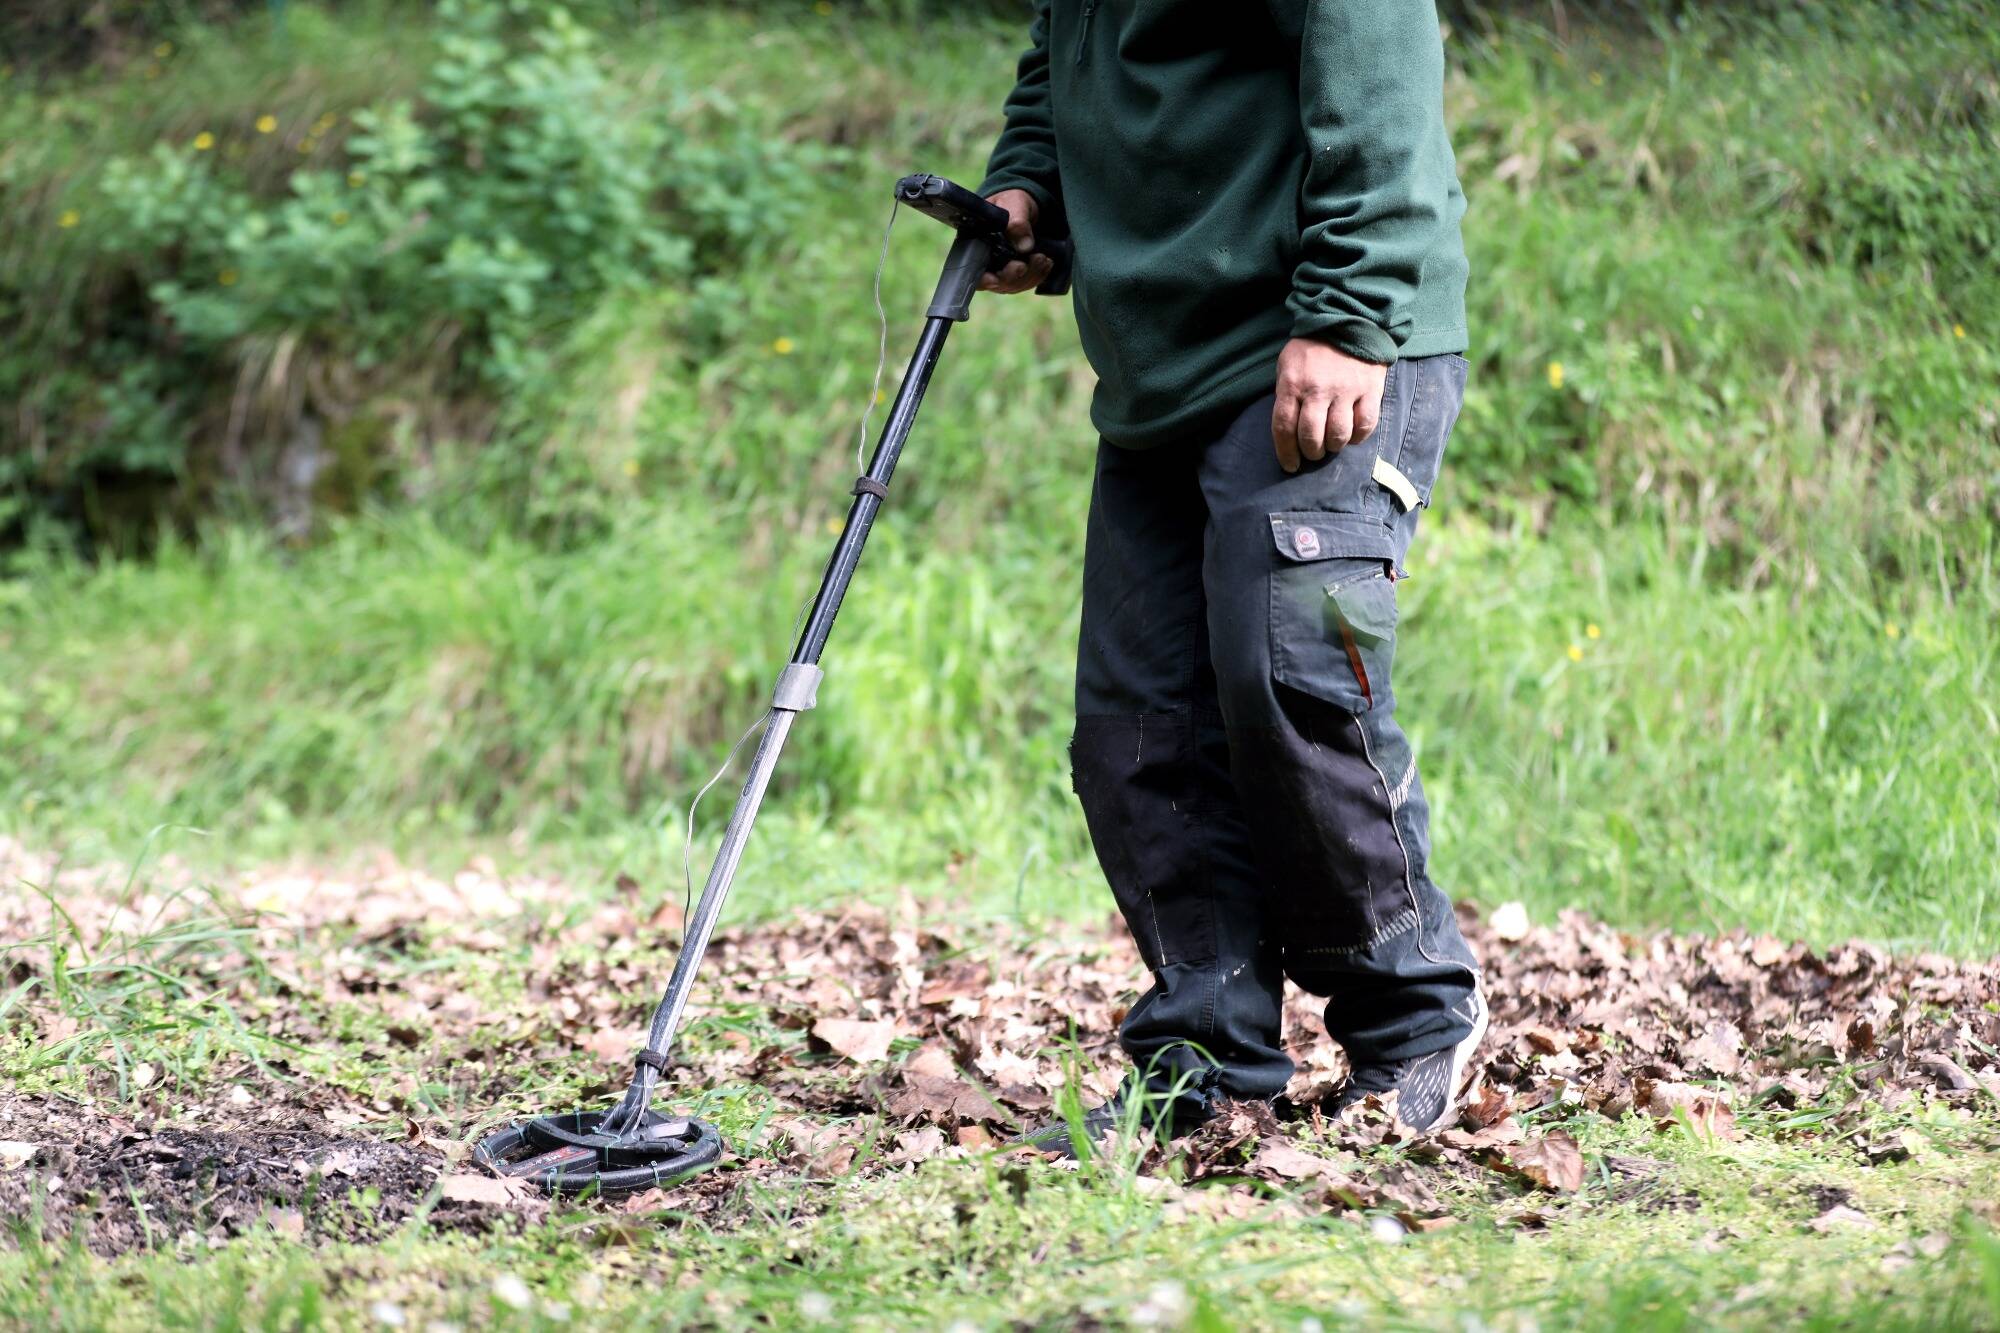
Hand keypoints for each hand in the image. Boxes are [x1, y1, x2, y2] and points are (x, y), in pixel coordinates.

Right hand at [977, 189, 1053, 293]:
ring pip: (1014, 286)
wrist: (1024, 206)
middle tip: (1030, 261)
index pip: (974, 272)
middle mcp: (986, 263)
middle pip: (997, 283)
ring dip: (1030, 276)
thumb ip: (1017, 222)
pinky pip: (1026, 282)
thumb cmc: (1010, 202)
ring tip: (1043, 258)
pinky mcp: (1017, 273)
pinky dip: (1038, 276)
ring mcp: (1001, 270)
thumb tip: (1025, 246)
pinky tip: (1046, 263)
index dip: (984, 280)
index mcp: (975, 246)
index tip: (995, 279)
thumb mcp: (1013, 203)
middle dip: (1014, 277)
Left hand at [1270, 338, 1388, 473]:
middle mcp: (1318, 389)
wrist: (1348, 319)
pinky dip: (1358, 437)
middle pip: (1311, 436)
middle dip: (1311, 452)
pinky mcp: (1370, 389)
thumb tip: (1288, 429)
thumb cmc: (1312, 347)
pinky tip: (1352, 435)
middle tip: (1313, 452)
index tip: (1290, 465)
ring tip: (1332, 443)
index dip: (1286, 453)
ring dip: (1334, 446)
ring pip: (1338, 435)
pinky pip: (1365, 424)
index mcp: (1293, 384)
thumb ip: (1286, 394)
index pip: (1283, 428)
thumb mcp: (1287, 364)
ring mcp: (1346, 390)